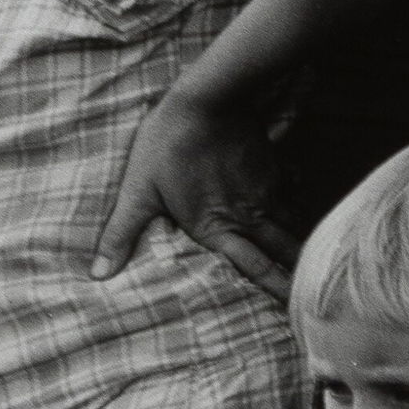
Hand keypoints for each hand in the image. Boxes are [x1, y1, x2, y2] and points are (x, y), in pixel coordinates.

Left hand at [91, 91, 299, 296]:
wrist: (209, 97)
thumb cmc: (168, 143)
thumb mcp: (138, 189)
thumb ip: (121, 234)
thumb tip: (98, 274)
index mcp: (216, 227)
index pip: (255, 269)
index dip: (276, 291)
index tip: (291, 311)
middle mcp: (249, 216)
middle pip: (285, 252)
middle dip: (298, 275)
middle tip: (310, 296)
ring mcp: (267, 192)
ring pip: (294, 227)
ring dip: (301, 248)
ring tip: (309, 265)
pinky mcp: (273, 169)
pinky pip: (294, 198)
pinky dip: (298, 212)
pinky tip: (299, 216)